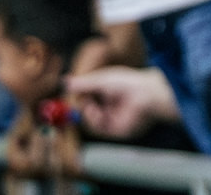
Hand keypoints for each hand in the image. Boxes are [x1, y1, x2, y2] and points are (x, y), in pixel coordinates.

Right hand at [65, 66, 179, 140]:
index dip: (79, 96)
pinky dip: (93, 120)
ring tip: (89, 105)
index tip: (70, 93)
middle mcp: (112, 105)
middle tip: (73, 103)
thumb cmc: (127, 82)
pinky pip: (99, 128)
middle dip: (79, 107)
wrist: (145, 95)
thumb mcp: (101, 80)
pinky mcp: (117, 130)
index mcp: (111, 91)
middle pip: (89, 110)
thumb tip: (65, 82)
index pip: (91, 96)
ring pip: (91, 121)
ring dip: (86, 113)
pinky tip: (95, 112)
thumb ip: (83, 83)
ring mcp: (114, 118)